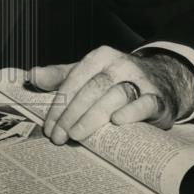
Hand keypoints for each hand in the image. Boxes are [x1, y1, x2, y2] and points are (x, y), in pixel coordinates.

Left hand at [30, 45, 193, 145]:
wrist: (161, 80)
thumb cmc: (116, 79)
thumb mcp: (87, 73)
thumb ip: (60, 76)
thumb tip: (32, 75)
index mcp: (100, 56)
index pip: (74, 79)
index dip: (59, 104)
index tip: (49, 126)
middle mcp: (120, 65)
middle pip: (91, 89)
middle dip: (71, 114)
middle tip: (58, 137)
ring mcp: (140, 80)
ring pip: (114, 96)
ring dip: (93, 117)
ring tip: (76, 135)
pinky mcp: (157, 98)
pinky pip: (145, 103)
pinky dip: (131, 111)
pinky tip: (116, 122)